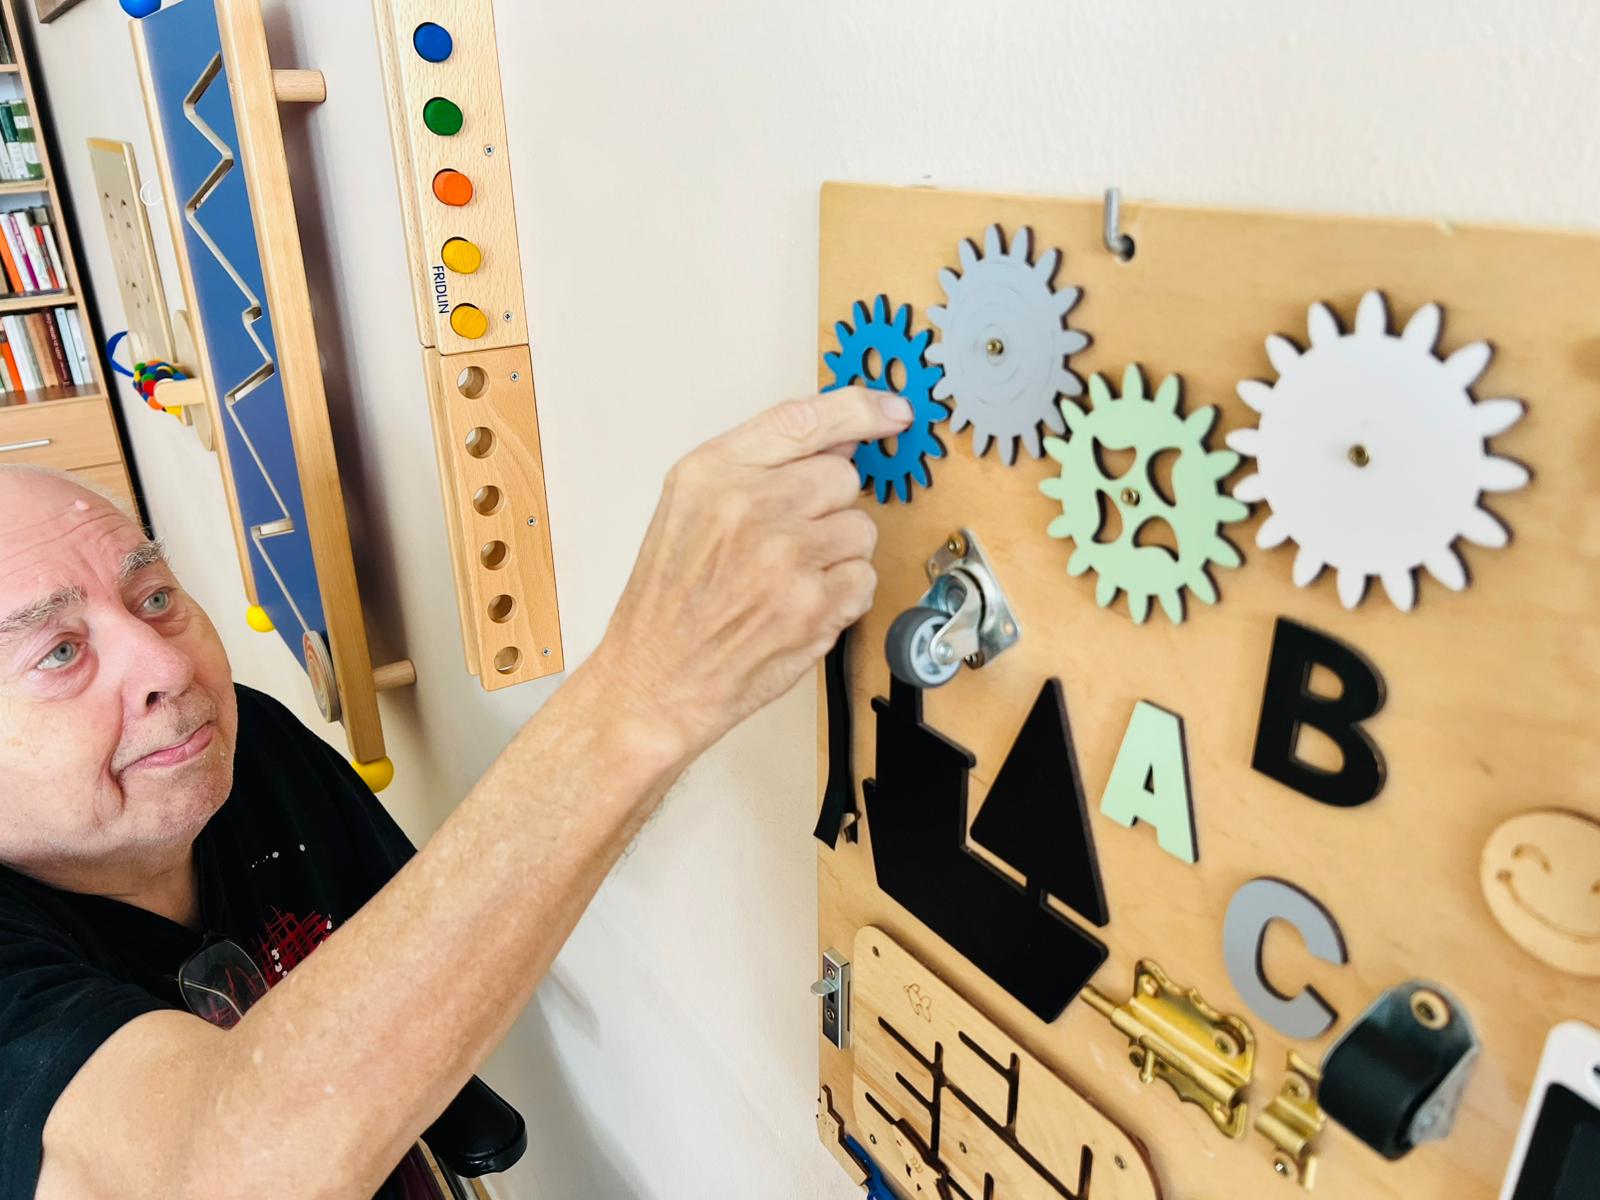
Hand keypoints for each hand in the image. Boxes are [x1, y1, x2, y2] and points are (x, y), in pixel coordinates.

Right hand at [591, 387, 912, 762]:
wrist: (656, 679)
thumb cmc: (670, 601)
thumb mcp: (691, 508)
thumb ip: (761, 467)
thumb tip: (839, 440)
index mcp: (714, 473)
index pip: (805, 420)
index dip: (860, 410)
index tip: (892, 412)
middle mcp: (750, 505)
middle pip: (843, 476)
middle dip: (828, 508)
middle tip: (789, 541)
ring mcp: (785, 556)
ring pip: (860, 529)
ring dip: (838, 555)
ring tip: (789, 579)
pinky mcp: (814, 605)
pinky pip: (865, 579)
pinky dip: (843, 597)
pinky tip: (800, 607)